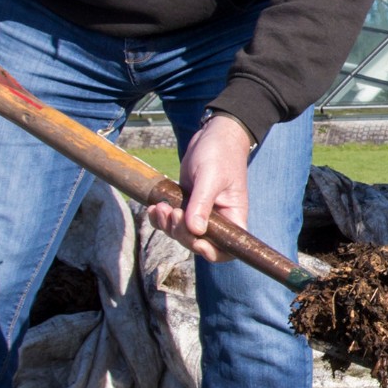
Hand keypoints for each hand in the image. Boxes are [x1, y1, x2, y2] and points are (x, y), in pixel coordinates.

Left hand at [155, 113, 253, 259]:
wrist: (212, 135)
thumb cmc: (219, 153)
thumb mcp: (210, 176)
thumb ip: (202, 203)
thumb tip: (195, 230)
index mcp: (233, 217)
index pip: (227, 248)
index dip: (211, 252)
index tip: (196, 240)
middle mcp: (219, 220)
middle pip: (198, 243)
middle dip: (182, 233)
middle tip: (174, 212)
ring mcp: (201, 214)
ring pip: (181, 233)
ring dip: (168, 225)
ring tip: (161, 207)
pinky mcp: (187, 205)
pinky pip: (172, 221)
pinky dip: (160, 219)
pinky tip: (154, 207)